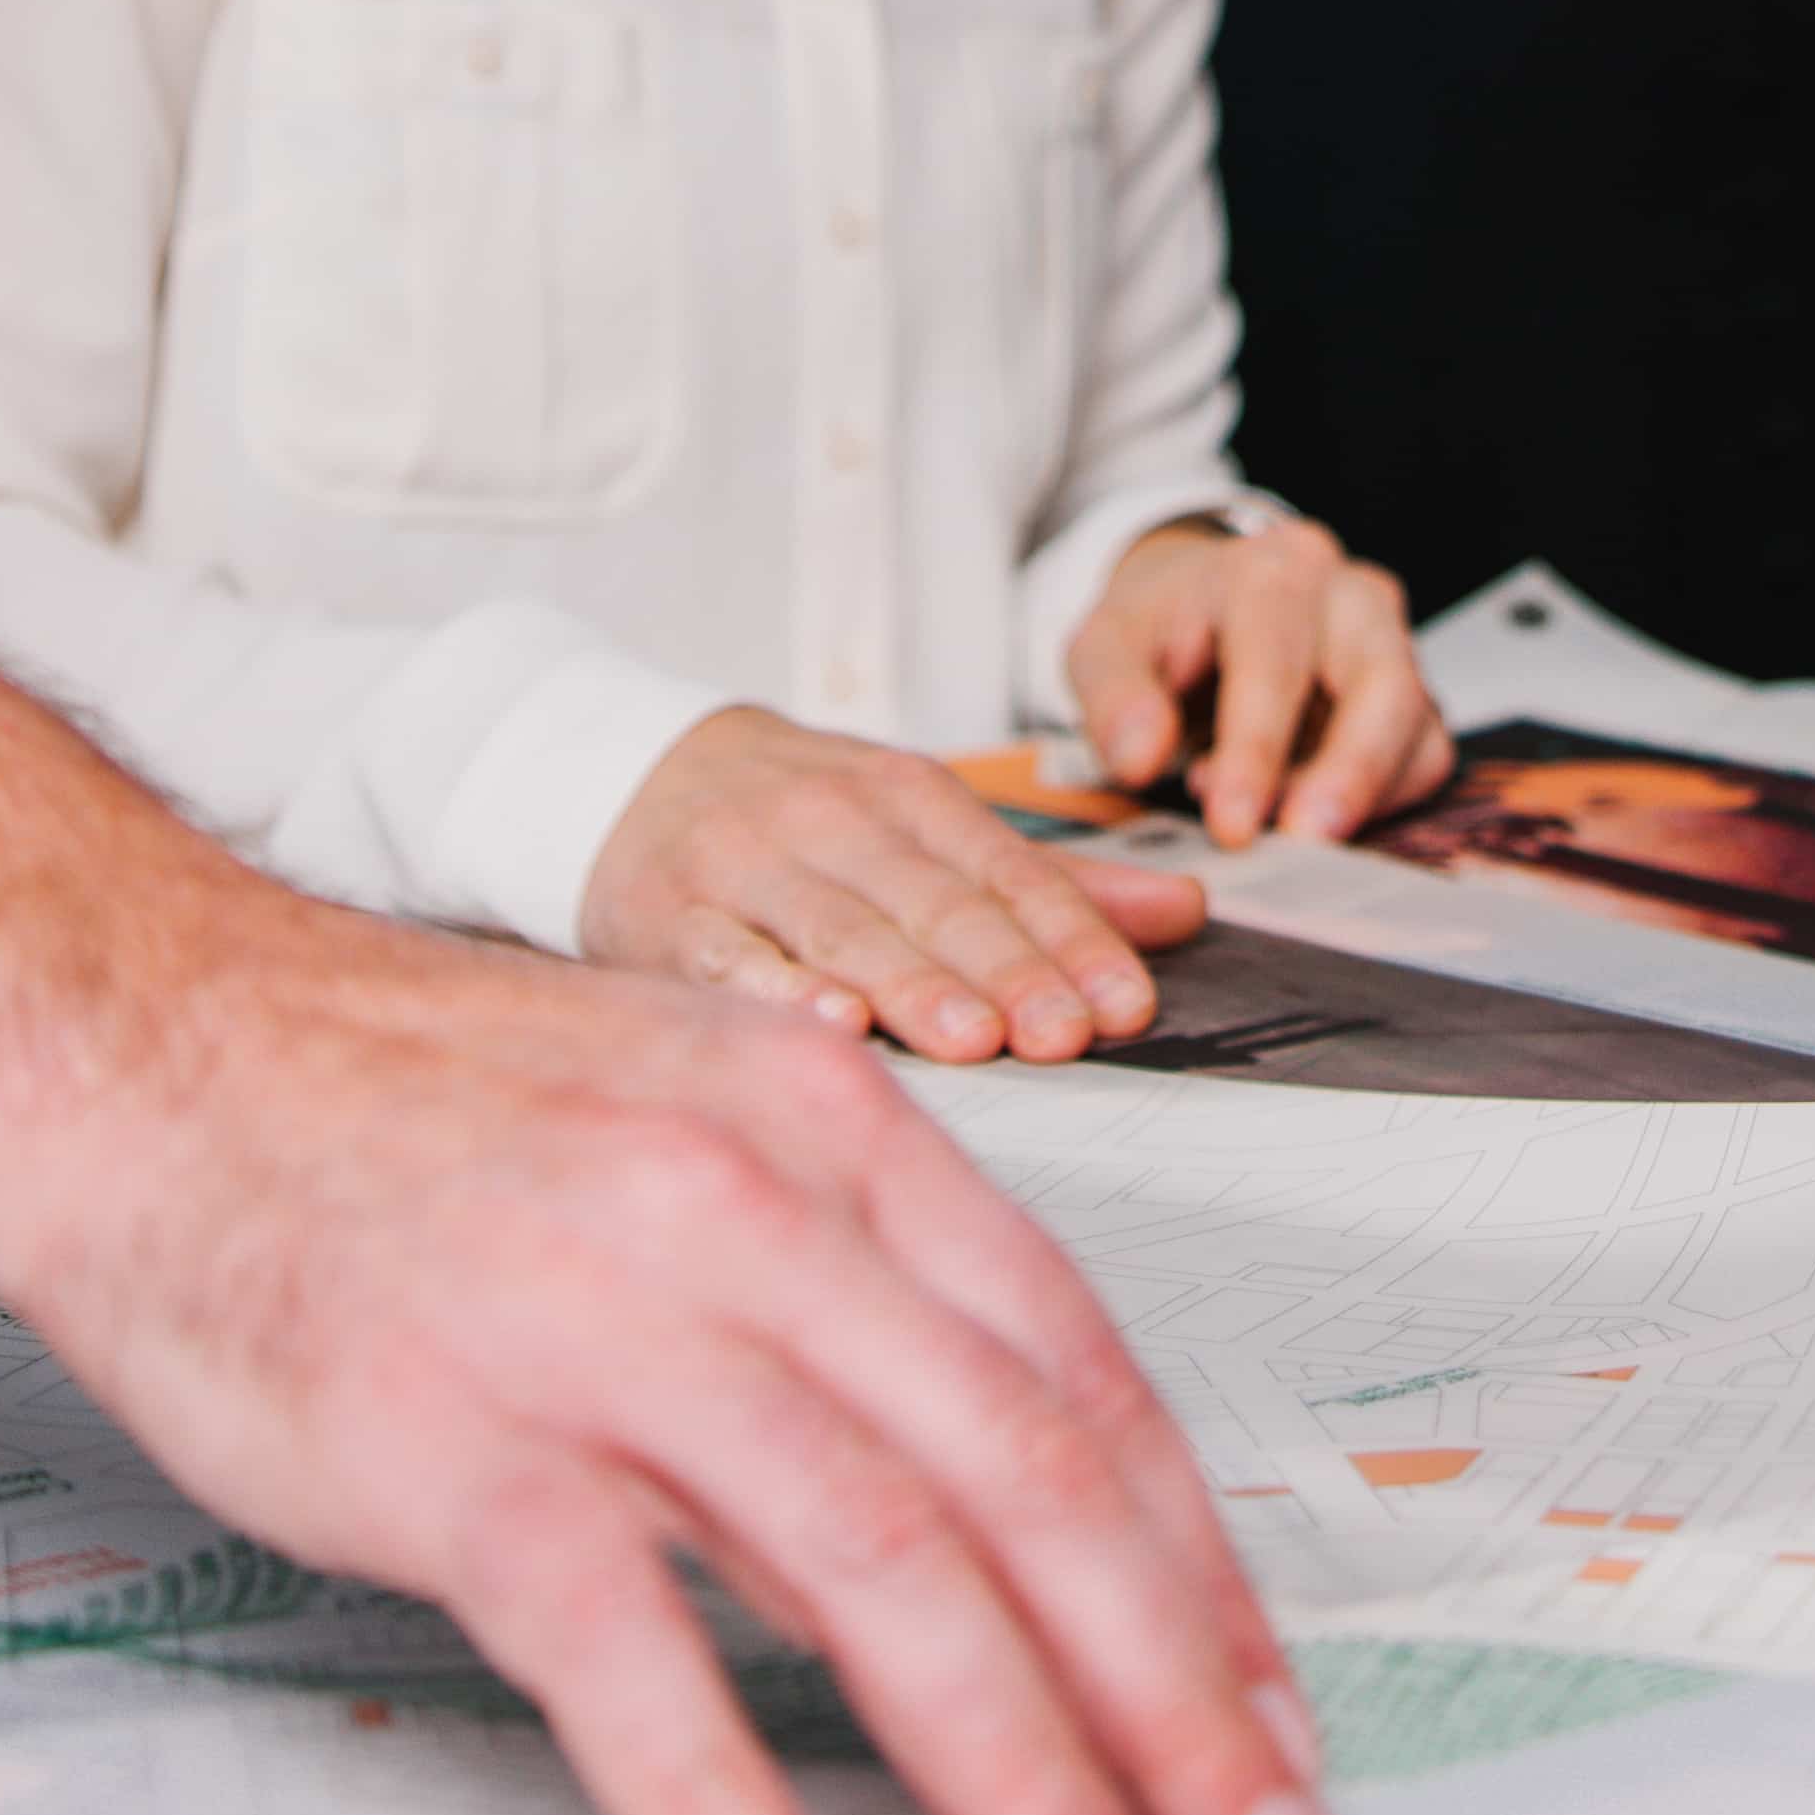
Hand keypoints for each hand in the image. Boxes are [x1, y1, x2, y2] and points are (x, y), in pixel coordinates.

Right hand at [0, 866, 1342, 1814]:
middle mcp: (751, 1213)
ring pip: (880, 1571)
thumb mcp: (688, 1123)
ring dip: (1021, 1775)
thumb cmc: (406, 1102)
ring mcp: (604, 1326)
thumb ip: (846, 1295)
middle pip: (1023, 1486)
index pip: (1077, 1373)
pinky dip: (723, 1811)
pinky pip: (625, 1655)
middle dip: (1173, 1706)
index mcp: (833, 1126)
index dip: (1198, 1570)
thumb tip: (992, 1502)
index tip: (1269, 1723)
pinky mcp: (455, 1445)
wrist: (144, 1041)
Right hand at [585, 703, 1204, 1061]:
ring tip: (976, 1040)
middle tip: (1065, 1034)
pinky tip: (831, 1028)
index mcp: (906, 794)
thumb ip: (1049, 881)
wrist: (628, 774)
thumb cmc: (802, 819)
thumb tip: (1186, 914)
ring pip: (841, 928)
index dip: (1068, 937)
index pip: (1004, 871)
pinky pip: (729, 958)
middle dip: (1004, 968)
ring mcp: (747, 867)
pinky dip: (780, 991)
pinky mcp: (671, 918)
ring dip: (910, 985)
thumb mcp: (923, 822)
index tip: (1124, 1002)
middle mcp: (830, 820)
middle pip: (932, 901)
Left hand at [1068, 513, 1451, 850]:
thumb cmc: (1160, 630)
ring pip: (1417, 728)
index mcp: (1272, 571)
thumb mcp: (1105, 647)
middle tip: (1302, 845)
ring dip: (1360, 797)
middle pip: (1383, 683)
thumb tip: (1140, 759)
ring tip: (1283, 829)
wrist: (1202, 608)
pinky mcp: (1414, 696)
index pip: (1277, 658)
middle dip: (1346, 775)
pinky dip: (1380, 803)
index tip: (1231, 826)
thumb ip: (1115, 699)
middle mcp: (1351, 596)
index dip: (1256, 749)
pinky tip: (1309, 810)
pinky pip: (1424, 759)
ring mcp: (1394, 644)